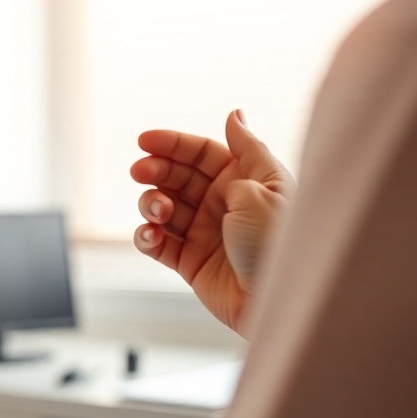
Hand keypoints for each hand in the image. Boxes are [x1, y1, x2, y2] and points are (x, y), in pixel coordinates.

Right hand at [130, 111, 292, 334]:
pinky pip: (156, 242)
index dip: (173, 144)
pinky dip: (146, 236)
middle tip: (140, 172)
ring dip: (150, 202)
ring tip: (158, 211)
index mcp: (244, 180)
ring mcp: (203, 232)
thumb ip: (244, 149)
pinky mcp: (189, 261)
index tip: (144, 141)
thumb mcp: (268, 186)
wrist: (274, 303)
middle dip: (155, 170)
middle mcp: (222, 203)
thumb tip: (234, 114)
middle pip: (177, 175)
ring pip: (162, 206)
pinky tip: (151, 234)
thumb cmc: (277, 244)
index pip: (201, 153)